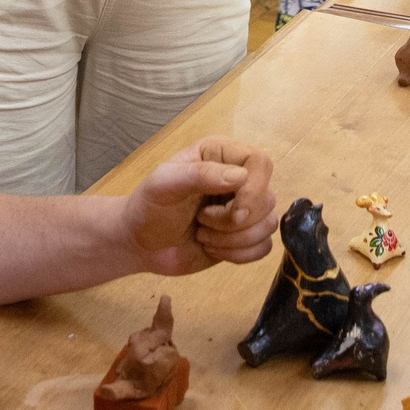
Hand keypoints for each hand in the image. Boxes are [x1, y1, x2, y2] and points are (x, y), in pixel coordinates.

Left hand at [122, 138, 279, 275]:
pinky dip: (239, 254)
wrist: (140, 244)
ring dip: (233, 239)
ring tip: (202, 234)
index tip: (234, 213)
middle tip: (201, 220)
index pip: (261, 163)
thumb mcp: (164, 184)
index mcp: (221, 155)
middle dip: (233, 221)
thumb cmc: (148, 208)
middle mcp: (238, 178)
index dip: (253, 190)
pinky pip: (263, 247)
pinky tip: (212, 248)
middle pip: (268, 198)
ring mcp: (243, 209)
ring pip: (268, 225)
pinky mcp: (244, 237)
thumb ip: (199, 175)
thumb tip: (241, 176)